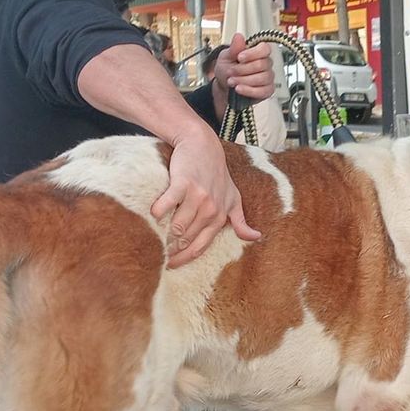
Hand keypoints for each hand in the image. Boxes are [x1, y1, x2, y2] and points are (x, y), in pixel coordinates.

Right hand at [149, 126, 260, 267]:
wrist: (203, 145)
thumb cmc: (217, 174)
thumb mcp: (234, 197)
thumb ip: (240, 220)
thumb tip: (256, 238)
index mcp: (220, 216)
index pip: (200, 246)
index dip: (184, 259)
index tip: (171, 265)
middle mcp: (211, 209)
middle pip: (186, 239)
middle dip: (172, 250)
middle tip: (159, 254)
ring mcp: (198, 196)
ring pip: (177, 226)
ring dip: (164, 234)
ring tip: (154, 238)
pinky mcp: (183, 183)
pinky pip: (167, 204)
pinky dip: (158, 211)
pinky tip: (153, 215)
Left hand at [212, 33, 275, 104]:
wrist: (223, 86)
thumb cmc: (227, 69)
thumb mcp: (226, 57)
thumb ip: (234, 48)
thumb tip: (238, 36)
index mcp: (257, 52)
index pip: (264, 49)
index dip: (252, 54)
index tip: (240, 58)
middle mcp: (265, 63)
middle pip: (262, 65)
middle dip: (243, 69)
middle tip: (231, 72)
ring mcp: (268, 77)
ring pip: (263, 78)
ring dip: (244, 80)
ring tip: (232, 81)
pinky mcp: (267, 90)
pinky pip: (263, 91)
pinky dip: (249, 90)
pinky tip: (239, 88)